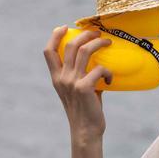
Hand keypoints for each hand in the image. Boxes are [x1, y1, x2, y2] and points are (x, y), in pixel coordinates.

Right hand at [43, 26, 112, 144]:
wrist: (85, 131)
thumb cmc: (86, 109)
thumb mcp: (77, 90)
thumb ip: (83, 75)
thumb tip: (99, 62)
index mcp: (56, 78)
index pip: (48, 52)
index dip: (54, 36)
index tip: (64, 27)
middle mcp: (62, 78)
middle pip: (71, 45)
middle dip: (85, 34)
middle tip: (97, 32)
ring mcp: (72, 82)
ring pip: (85, 51)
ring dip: (98, 43)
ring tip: (108, 42)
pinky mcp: (84, 87)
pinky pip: (99, 69)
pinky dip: (107, 71)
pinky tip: (110, 78)